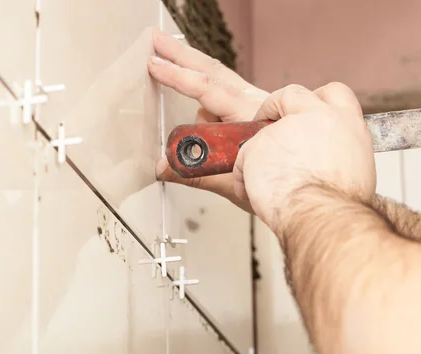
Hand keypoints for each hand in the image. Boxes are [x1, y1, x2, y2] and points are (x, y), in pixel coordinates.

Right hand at [148, 29, 268, 212]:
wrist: (314, 192)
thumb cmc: (285, 186)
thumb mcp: (232, 183)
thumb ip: (195, 173)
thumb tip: (164, 167)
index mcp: (247, 117)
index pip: (206, 90)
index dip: (178, 77)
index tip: (156, 65)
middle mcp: (254, 104)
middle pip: (213, 72)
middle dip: (182, 56)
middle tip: (159, 42)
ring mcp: (260, 107)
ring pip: (222, 86)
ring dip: (197, 79)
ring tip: (178, 75)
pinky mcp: (263, 113)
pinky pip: (232, 101)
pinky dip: (215, 105)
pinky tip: (211, 124)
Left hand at [234, 83, 376, 232]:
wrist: (324, 215)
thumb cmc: (339, 204)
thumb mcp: (354, 170)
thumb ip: (336, 156)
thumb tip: (327, 162)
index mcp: (345, 122)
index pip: (332, 93)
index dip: (314, 101)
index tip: (302, 111)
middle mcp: (315, 117)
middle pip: (290, 94)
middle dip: (275, 107)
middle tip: (267, 126)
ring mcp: (281, 130)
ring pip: (259, 134)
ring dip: (257, 155)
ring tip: (262, 180)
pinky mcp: (256, 146)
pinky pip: (242, 160)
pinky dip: (243, 177)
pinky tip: (251, 192)